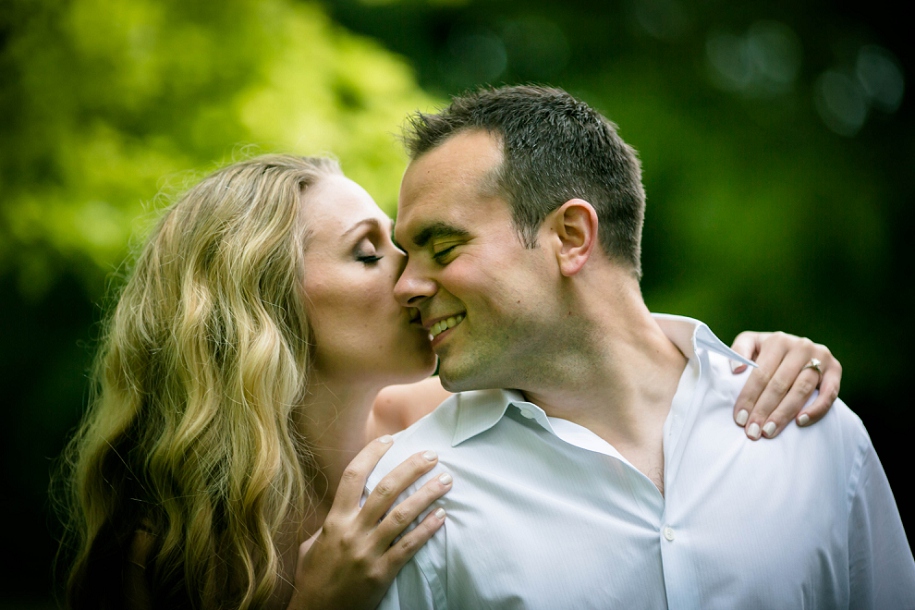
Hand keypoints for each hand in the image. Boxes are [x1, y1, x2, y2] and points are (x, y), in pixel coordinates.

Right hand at [287, 436, 451, 609]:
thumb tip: (348, 503)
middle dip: (412, 468)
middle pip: (386, 490)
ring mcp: (368, 552)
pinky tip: (442, 516)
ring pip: (403, 515)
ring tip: (446, 481)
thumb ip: (333, 521)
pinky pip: (409, 546)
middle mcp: (352, 531)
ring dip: (427, 495)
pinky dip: (427, 529)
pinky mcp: (382, 573)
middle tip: (432, 455)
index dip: (372, 454)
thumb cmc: (315, 577)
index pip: (353, 476)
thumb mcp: (314, 544)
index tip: (389, 439)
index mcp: (335, 520)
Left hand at [730, 331, 840, 439]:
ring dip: (784, 413)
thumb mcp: (751, 344)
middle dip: (764, 410)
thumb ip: (739, 351)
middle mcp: (800, 346)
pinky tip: (800, 422)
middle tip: (753, 432)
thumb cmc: (767, 352)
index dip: (749, 397)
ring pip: (801, 390)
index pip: (760, 373)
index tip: (740, 419)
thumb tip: (736, 369)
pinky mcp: (836, 369)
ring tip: (769, 431)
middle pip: (780, 384)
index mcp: (777, 340)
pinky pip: (829, 394)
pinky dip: (816, 409)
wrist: (797, 350)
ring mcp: (820, 357)